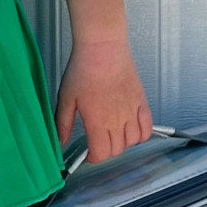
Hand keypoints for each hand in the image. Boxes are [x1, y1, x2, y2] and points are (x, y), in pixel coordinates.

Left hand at [55, 35, 151, 164]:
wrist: (102, 48)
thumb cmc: (84, 68)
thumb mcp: (66, 98)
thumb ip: (62, 124)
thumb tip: (59, 143)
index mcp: (98, 121)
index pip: (102, 153)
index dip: (94, 158)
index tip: (89, 154)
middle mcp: (118, 120)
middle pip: (117, 149)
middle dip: (106, 150)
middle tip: (98, 142)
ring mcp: (132, 111)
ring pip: (133, 141)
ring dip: (123, 143)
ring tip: (113, 135)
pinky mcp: (141, 101)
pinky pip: (147, 127)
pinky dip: (142, 134)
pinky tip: (132, 130)